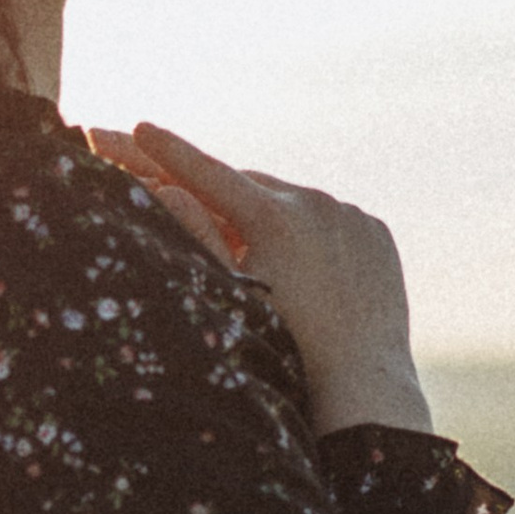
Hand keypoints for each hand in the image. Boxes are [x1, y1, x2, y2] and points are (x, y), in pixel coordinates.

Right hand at [92, 121, 436, 439]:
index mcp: (273, 217)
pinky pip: (330, 221)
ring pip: (292, 204)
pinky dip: (306, 230)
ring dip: (261, 212)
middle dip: (212, 184)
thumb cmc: (282, 350)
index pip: (208, 173)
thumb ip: (195, 236)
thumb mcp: (228, 293)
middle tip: (174, 175)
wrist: (361, 385)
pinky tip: (291, 254)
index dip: (168, 152)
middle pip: (249, 187)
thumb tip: (166, 188)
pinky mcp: (375, 234)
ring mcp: (352, 216)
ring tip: (236, 230)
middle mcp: (317, 204)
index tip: (139, 127)